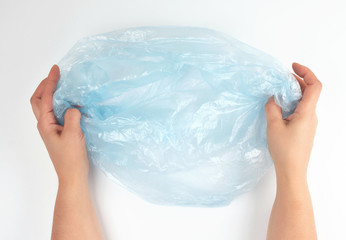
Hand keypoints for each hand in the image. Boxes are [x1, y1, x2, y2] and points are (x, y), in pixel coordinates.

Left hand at [30, 65, 88, 184]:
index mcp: (46, 124)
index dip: (51, 82)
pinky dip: (59, 102)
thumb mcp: (73, 135)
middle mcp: (45, 125)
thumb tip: (74, 106)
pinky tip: (70, 102)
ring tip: (61, 85)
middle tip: (55, 75)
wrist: (72, 175)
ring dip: (50, 93)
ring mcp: (51, 129)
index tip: (56, 69)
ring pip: (46, 106)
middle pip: (38, 100)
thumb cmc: (71, 158)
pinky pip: (55, 112)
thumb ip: (72, 117)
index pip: (46, 98)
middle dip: (45, 85)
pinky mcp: (59, 132)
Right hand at [265, 63, 321, 180]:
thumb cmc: (284, 150)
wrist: (292, 171)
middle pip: (310, 92)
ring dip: (293, 93)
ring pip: (304, 102)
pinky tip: (279, 108)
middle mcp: (312, 116)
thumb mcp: (274, 126)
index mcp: (307, 112)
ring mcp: (309, 124)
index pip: (315, 85)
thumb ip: (272, 108)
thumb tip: (272, 98)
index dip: (306, 72)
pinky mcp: (304, 130)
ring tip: (277, 93)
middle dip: (296, 81)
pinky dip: (292, 104)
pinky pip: (300, 111)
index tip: (292, 66)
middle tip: (280, 79)